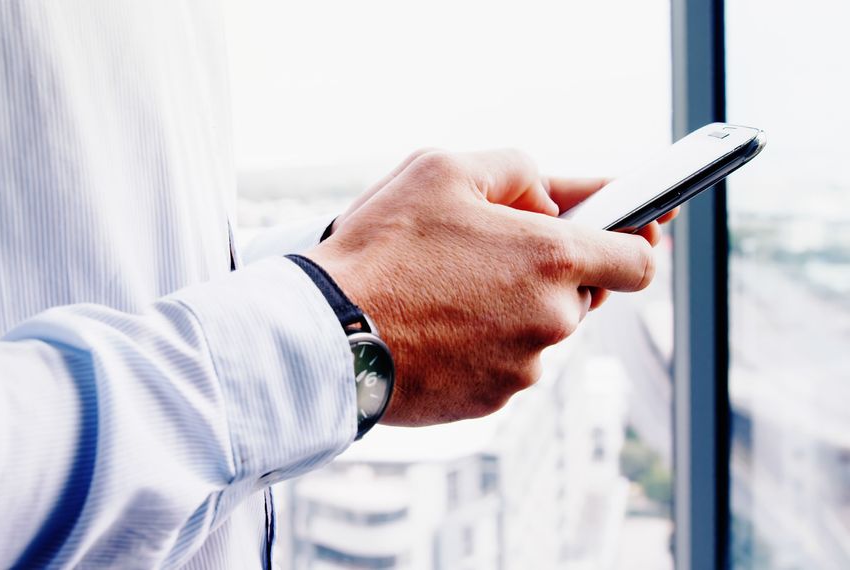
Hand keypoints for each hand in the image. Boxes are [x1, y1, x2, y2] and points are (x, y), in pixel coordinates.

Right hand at [306, 150, 656, 425]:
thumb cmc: (379, 250)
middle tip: (489, 254)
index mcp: (552, 257)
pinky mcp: (490, 402)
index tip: (630, 235)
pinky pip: (503, 365)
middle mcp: (550, 319)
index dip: (633, 243)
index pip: (638, 260)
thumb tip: (551, 196)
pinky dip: (481, 346)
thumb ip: (516, 169)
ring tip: (445, 292)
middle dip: (547, 272)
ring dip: (509, 310)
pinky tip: (435, 327)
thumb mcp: (442, 169)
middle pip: (581, 295)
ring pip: (537, 332)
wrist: (325, 335)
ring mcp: (522, 367)